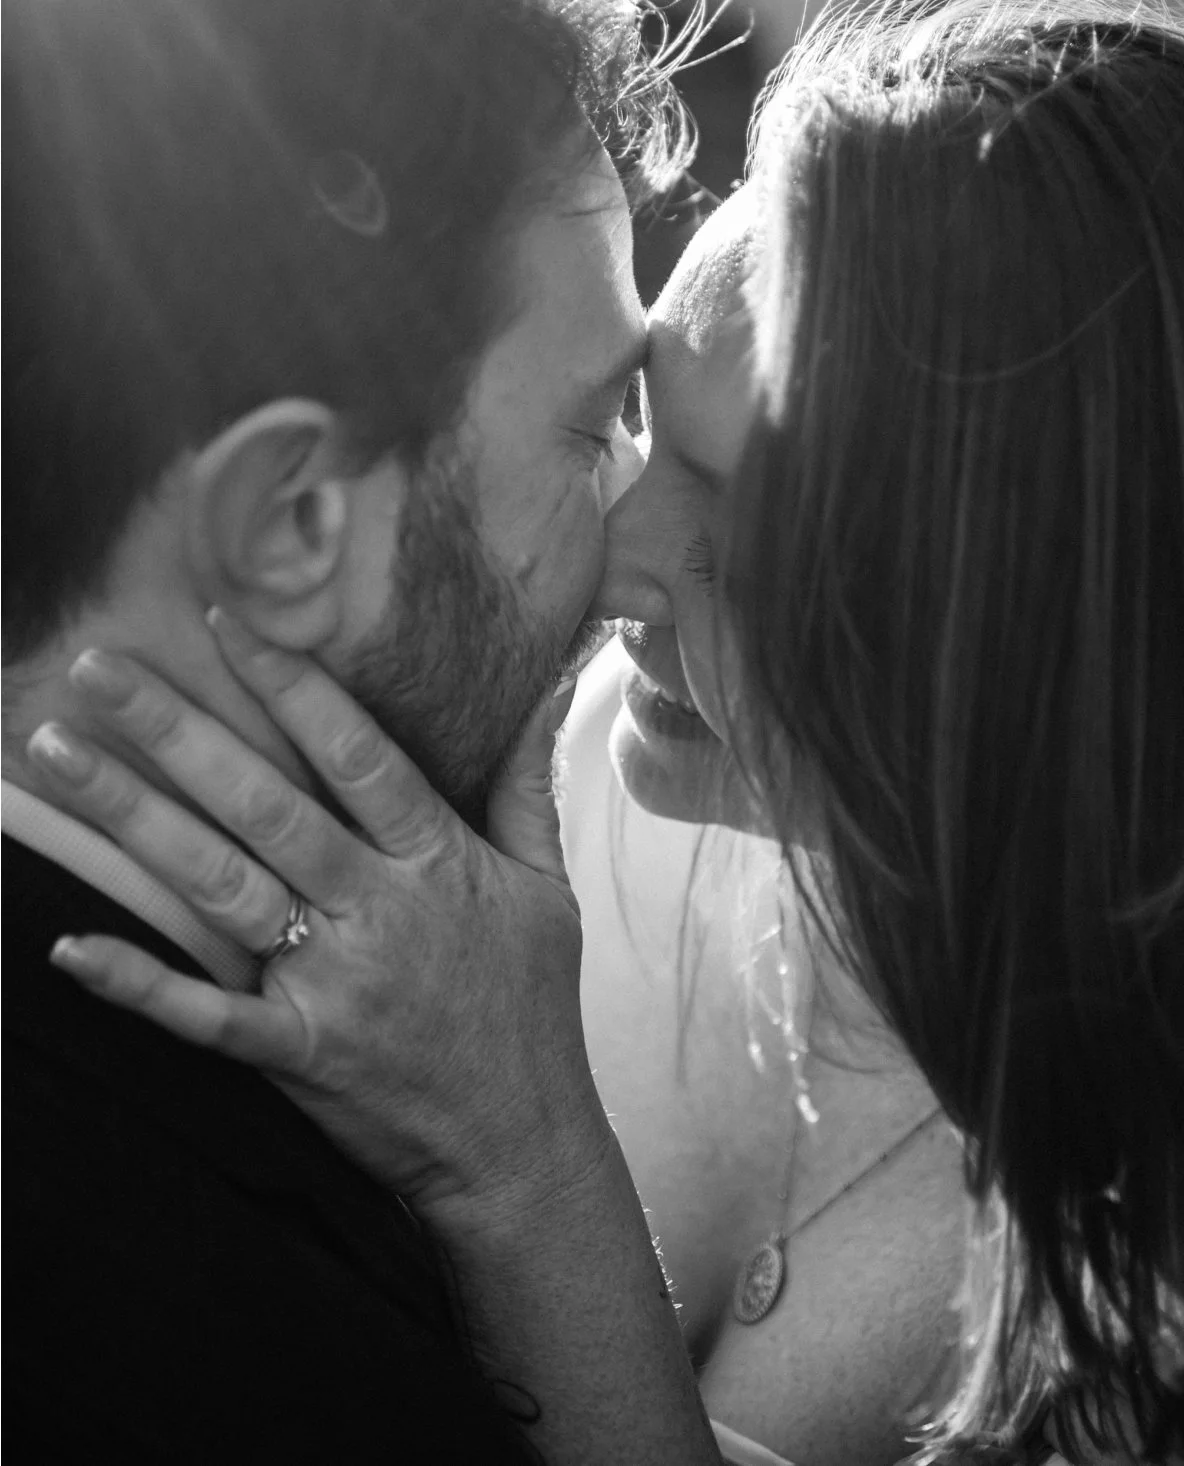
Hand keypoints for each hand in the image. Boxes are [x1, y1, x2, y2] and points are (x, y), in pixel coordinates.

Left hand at [29, 610, 601, 1216]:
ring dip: (133, 819)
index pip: (357, 755)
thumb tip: (546, 690)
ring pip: (221, 886)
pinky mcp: (298, 1054)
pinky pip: (207, 1016)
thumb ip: (528, 786)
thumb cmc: (532, 1008)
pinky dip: (138, 982)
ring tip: (55, 755)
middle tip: (96, 668)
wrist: (522, 1147)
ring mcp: (334, 985)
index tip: (225, 622)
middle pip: (266, 806)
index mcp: (438, 862)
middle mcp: (379, 912)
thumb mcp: (548, 889)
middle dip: (177, 732)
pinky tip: (67, 945)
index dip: (291, 685)